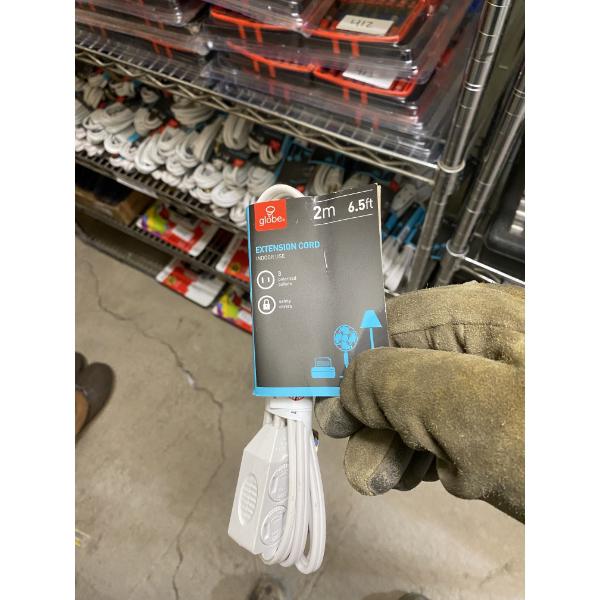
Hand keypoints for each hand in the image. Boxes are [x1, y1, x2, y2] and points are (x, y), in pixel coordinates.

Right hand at [315, 283, 523, 521]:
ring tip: (381, 476)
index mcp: (482, 317)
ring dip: (391, 442)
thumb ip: (394, 382)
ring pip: (418, 406)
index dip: (350, 358)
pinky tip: (413, 475)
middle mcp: (487, 346)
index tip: (320, 398)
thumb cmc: (567, 450)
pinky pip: (443, 432)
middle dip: (371, 414)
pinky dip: (422, 455)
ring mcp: (494, 389)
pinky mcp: (499, 426)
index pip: (390, 322)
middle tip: (357, 451)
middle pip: (401, 369)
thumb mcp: (470, 407)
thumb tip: (346, 389)